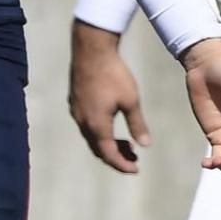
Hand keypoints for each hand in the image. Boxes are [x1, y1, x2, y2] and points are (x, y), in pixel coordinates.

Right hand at [69, 21, 150, 172]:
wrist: (91, 50)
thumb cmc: (113, 74)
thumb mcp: (131, 101)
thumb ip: (137, 125)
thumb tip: (145, 145)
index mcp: (97, 125)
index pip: (109, 155)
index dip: (123, 165)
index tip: (136, 169)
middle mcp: (83, 121)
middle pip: (98, 149)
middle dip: (116, 156)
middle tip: (134, 157)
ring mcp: (76, 111)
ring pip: (91, 137)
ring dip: (107, 144)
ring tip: (125, 142)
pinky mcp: (75, 101)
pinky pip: (86, 125)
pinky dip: (99, 132)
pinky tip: (110, 123)